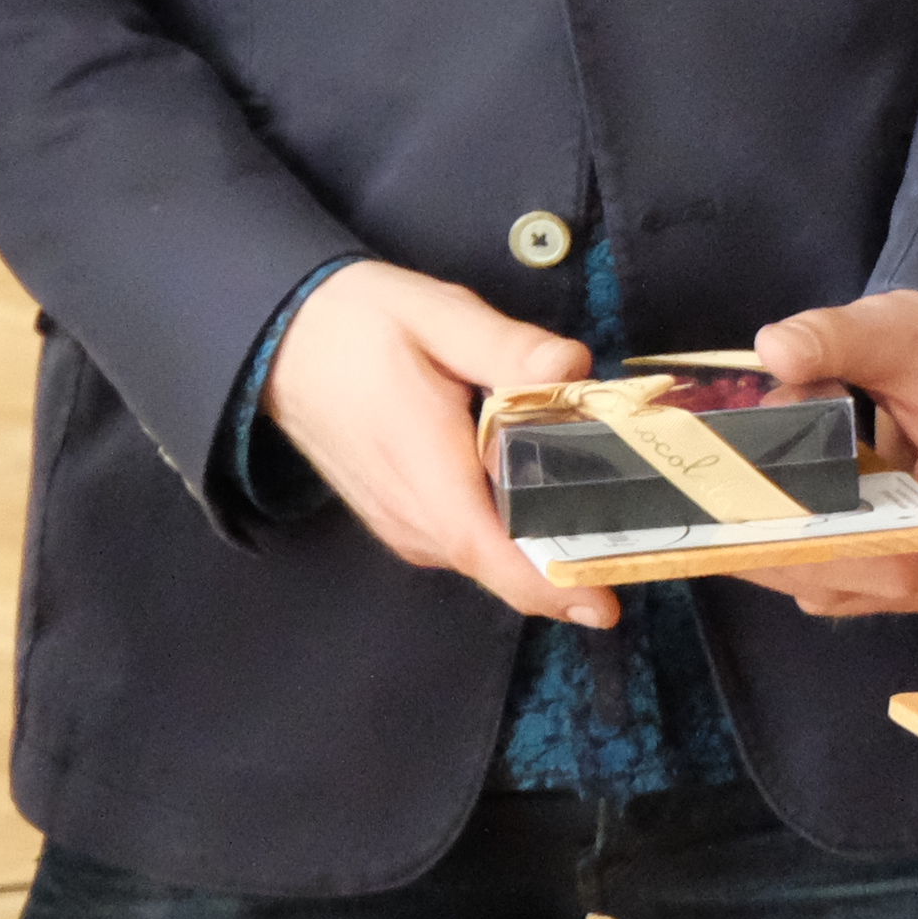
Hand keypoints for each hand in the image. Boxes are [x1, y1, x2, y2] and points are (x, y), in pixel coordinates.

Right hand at [263, 262, 615, 628]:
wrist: (281, 340)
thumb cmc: (359, 324)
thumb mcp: (438, 314)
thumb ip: (507, 347)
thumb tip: (573, 366)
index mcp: (425, 467)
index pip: (491, 554)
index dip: (550, 586)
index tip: (607, 603)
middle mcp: (413, 517)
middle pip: (501, 564)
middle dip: (568, 561)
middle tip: (636, 536)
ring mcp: (402, 527)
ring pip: (486, 556)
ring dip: (538, 545)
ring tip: (598, 511)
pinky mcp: (400, 523)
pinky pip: (466, 541)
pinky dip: (507, 531)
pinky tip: (537, 494)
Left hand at [742, 292, 917, 616]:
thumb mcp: (892, 329)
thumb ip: (832, 337)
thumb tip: (774, 349)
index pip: (885, 555)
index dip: (808, 546)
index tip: (737, 520)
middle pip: (853, 580)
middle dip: (775, 546)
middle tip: (709, 509)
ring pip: (841, 590)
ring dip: (783, 553)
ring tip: (734, 504)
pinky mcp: (917, 579)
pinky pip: (847, 585)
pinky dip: (804, 555)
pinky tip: (768, 516)